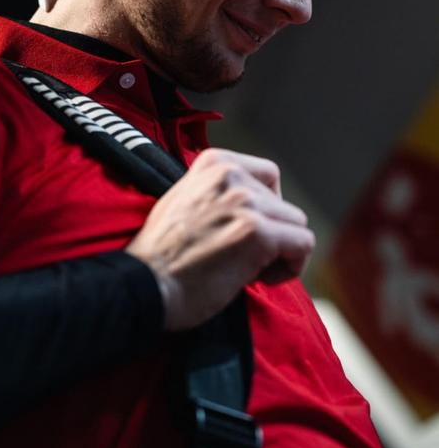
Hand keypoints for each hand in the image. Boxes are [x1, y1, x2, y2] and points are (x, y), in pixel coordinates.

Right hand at [125, 148, 314, 330]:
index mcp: (214, 163)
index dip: (266, 208)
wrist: (143, 284)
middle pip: (285, 205)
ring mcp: (245, 204)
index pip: (269, 176)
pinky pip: (303, 245)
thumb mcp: (184, 199)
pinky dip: (290, 268)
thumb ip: (217, 192)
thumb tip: (254, 202)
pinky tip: (258, 279)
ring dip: (280, 252)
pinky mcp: (257, 234)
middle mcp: (231, 176)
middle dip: (271, 234)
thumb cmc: (161, 254)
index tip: (244, 230)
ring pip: (297, 225)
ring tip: (248, 269)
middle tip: (241, 258)